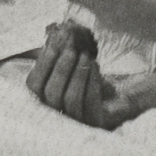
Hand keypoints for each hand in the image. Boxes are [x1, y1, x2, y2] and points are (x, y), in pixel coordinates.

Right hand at [25, 22, 151, 129]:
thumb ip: (61, 51)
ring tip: (85, 56)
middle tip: (72, 50)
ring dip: (77, 75)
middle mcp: (56, 115)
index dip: (41, 65)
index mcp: (44, 100)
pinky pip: (90, 104)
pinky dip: (91, 82)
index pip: (33, 86)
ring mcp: (76, 122)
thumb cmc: (91, 78)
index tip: (52, 45)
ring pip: (70, 100)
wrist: (122, 95)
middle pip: (50, 94)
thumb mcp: (73, 63)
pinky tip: (95, 67)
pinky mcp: (96, 123)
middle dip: (61, 69)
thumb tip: (55, 32)